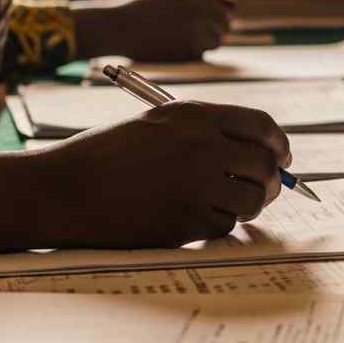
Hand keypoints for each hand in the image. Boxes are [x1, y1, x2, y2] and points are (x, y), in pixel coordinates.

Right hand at [25, 101, 290, 248]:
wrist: (60, 190)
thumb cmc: (108, 155)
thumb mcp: (159, 124)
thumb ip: (209, 132)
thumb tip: (261, 151)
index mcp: (196, 116)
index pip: (263, 127)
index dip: (279, 143)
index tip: (283, 155)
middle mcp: (202, 148)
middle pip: (266, 165)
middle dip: (274, 180)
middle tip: (267, 188)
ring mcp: (195, 187)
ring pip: (253, 200)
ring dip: (251, 205)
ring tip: (233, 204)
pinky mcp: (184, 223)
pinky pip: (224, 226)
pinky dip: (218, 224)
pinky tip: (195, 216)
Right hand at [73, 0, 231, 59]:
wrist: (119, 26)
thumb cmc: (139, 8)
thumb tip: (226, 1)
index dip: (221, 7)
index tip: (219, 14)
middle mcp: (199, 7)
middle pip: (223, 18)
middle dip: (220, 26)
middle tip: (214, 32)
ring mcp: (196, 27)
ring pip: (218, 36)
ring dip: (210, 39)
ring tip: (192, 40)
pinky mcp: (191, 45)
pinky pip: (206, 49)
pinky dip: (199, 50)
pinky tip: (183, 47)